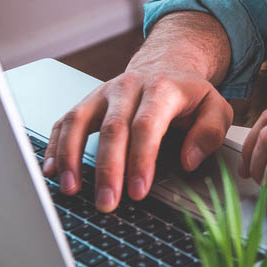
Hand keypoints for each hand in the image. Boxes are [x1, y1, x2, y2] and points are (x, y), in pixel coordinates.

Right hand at [42, 12, 233, 211]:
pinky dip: (54, 146)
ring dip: (71, 157)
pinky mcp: (87, 102)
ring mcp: (102, 94)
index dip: (140, 160)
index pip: (146, 126)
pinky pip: (64, 122)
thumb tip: (189, 160)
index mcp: (161, 89)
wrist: (165, 64)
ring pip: (79, 121)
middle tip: (107, 202)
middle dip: (107, 169)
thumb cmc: (189, 94)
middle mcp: (127, 88)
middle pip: (112, 129)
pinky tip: (51, 170)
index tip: (138, 191)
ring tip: (71, 189)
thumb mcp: (215, 107)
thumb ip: (209, 133)